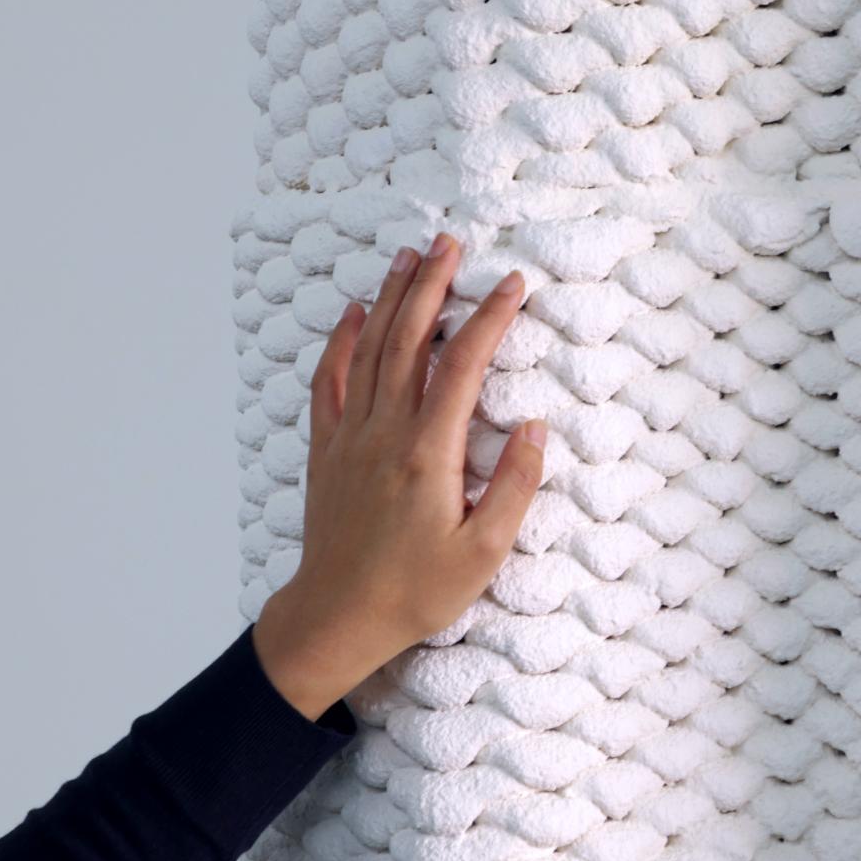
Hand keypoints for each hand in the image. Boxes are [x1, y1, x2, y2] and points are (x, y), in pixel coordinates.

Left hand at [251, 233, 545, 719]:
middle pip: (409, 338)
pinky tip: (353, 313)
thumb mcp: (482, 554)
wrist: (335, 618)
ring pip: (370, 348)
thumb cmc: (413, 591)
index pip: (462, 365)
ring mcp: (350, 436)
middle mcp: (384, 432)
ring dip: (391, 298)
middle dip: (432, 285)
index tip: (513, 285)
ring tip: (409, 257)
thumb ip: (512, 488)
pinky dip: (341, 340)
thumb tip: (533, 428)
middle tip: (450, 242)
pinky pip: (330, 379)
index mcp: (427, 453)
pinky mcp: (326, 448)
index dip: (489, 318)